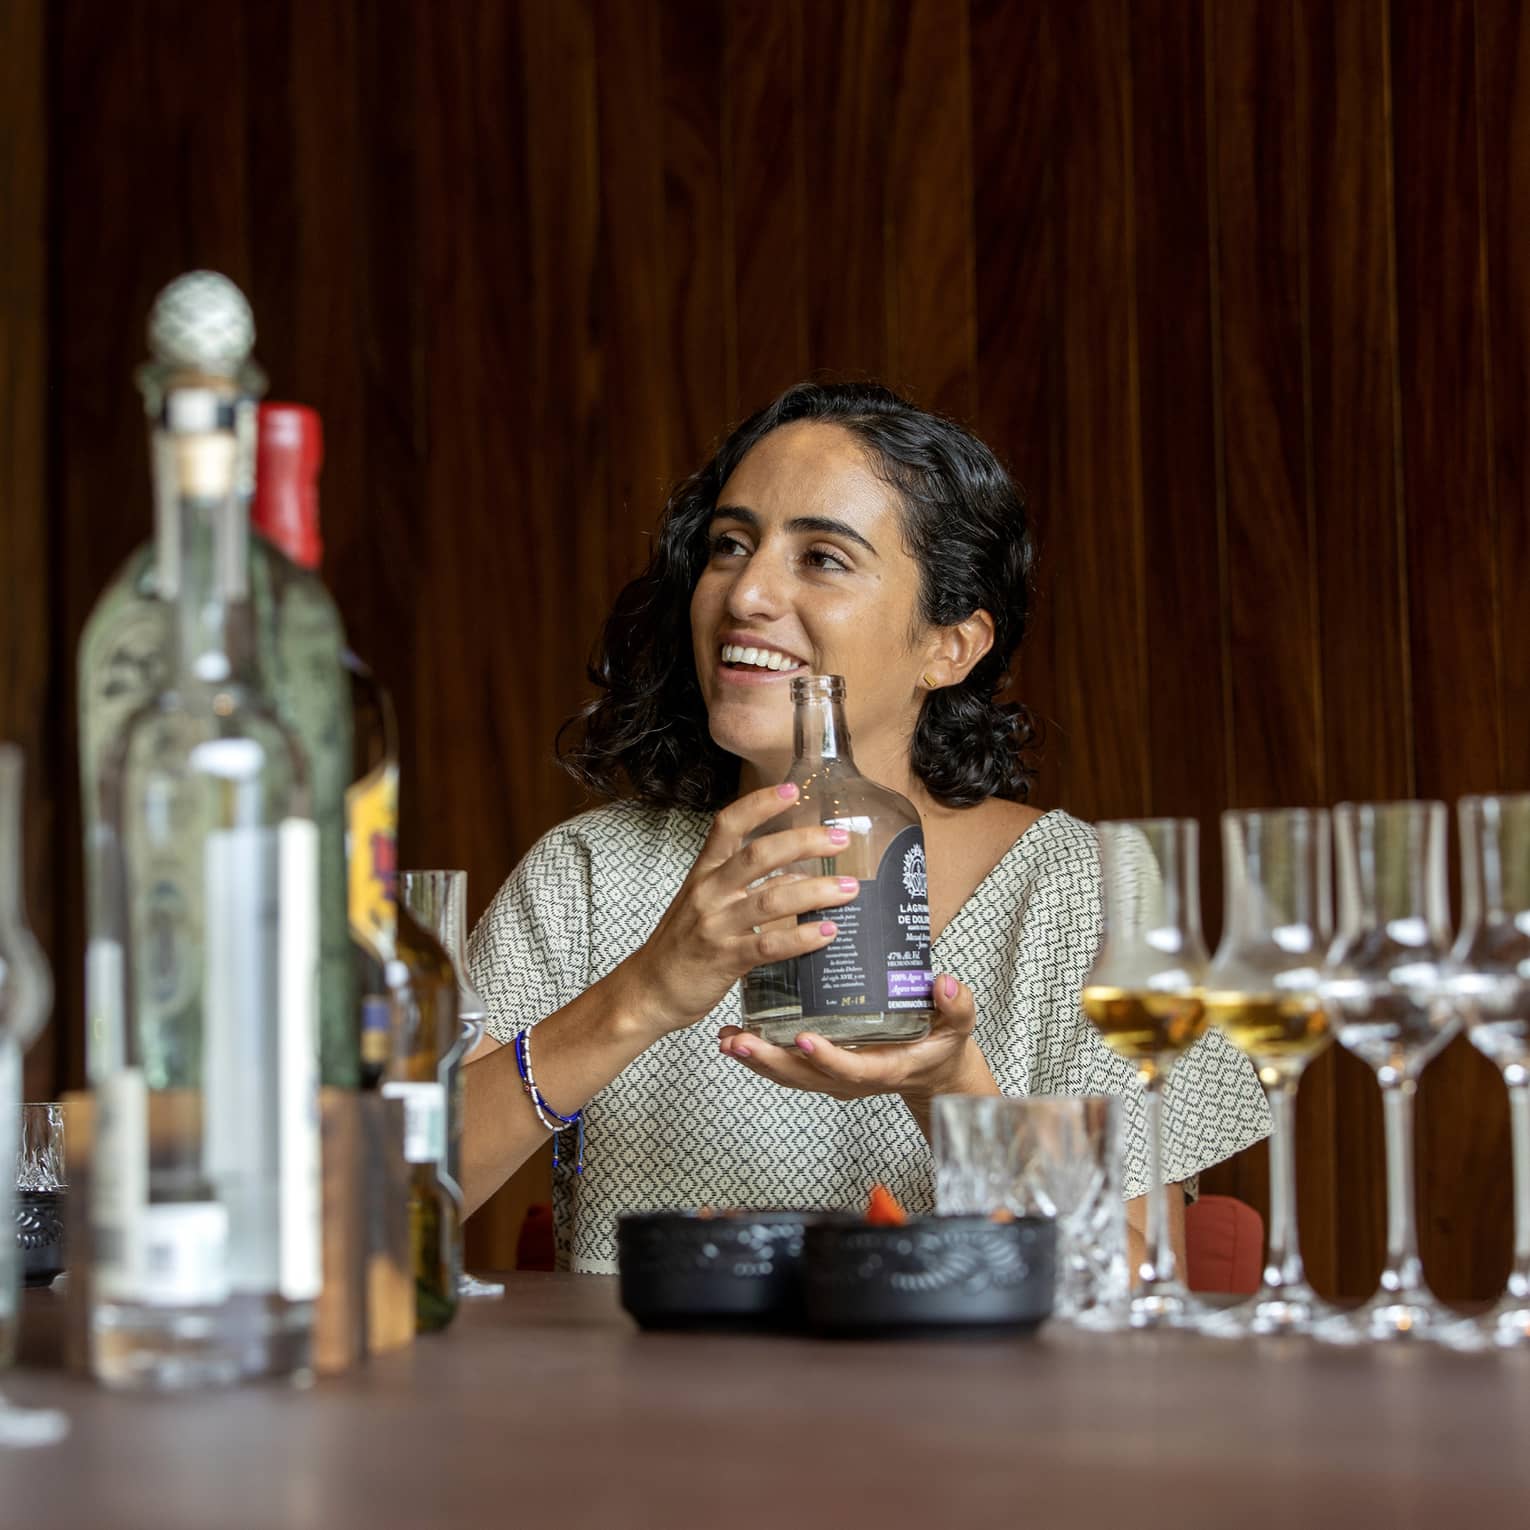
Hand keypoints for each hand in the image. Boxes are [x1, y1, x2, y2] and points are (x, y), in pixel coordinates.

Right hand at [620, 783, 859, 1034]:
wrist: (647, 991)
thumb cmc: (681, 946)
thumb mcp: (709, 905)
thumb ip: (752, 888)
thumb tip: (800, 875)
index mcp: (703, 873)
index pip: (729, 825)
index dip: (760, 804)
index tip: (793, 789)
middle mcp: (709, 893)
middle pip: (759, 855)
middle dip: (805, 842)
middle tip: (840, 839)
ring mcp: (716, 925)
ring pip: (772, 898)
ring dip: (816, 891)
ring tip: (848, 889)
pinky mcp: (724, 959)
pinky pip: (770, 945)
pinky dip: (802, 937)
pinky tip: (827, 933)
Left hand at [717, 973, 993, 1108]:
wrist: (935, 1070)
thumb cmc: (944, 1042)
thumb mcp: (959, 1024)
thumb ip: (956, 1006)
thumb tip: (946, 984)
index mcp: (887, 1068)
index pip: (854, 1069)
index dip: (829, 1058)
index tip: (805, 1039)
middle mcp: (855, 1079)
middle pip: (808, 1077)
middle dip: (772, 1061)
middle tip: (740, 1042)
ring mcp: (836, 1078)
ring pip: (791, 1076)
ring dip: (757, 1060)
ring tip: (726, 1040)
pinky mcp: (823, 1070)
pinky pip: (788, 1068)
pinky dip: (760, 1056)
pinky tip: (733, 1038)